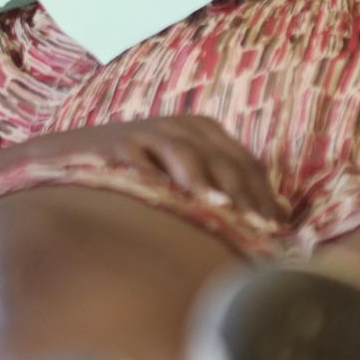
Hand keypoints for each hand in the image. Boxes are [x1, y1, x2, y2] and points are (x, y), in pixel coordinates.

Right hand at [33, 116, 285, 223]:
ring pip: (189, 154)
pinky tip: (173, 196)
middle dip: (245, 195)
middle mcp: (183, 127)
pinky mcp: (120, 143)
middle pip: (225, 159)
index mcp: (207, 132)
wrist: (74, 159)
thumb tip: (286, 213)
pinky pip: (145, 157)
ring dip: (208, 182)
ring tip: (225, 210)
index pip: (247, 163)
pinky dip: (160, 176)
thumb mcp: (190, 177)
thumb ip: (232, 190)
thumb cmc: (141, 174)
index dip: (264, 196)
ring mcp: (151, 133)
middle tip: (260, 229)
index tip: (277, 231)